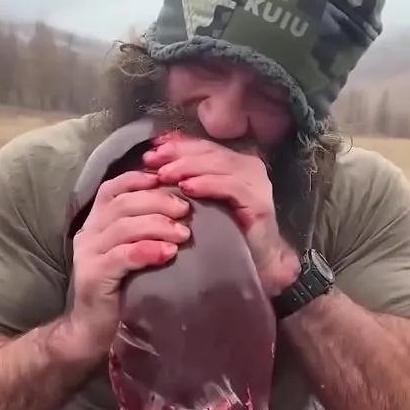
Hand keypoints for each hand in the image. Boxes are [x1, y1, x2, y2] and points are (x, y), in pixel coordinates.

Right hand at [68, 170, 192, 353]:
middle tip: (186, 211)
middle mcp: (88, 233)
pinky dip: (146, 250)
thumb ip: (144, 230)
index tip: (168, 181)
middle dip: (157, 202)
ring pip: (122, 226)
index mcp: (96, 223)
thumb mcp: (132, 253)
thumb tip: (180, 207)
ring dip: (157, 225)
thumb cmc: (122, 290)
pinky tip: (168, 253)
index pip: (114, 188)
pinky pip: (121, 256)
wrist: (94, 331)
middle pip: (122, 203)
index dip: (140, 180)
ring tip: (183, 234)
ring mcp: (87, 254)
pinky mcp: (93, 276)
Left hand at [145, 132, 299, 296]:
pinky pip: (231, 186)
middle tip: (152, 160)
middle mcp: (248, 167)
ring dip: (188, 167)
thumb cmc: (224, 233)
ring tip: (164, 174)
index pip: (202, 146)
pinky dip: (208, 184)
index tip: (150, 151)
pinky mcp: (260, 203)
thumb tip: (155, 157)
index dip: (176, 146)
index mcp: (234, 162)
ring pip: (219, 164)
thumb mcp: (200, 201)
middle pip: (209, 152)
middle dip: (178, 154)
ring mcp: (257, 184)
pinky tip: (188, 188)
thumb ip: (185, 178)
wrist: (256, 264)